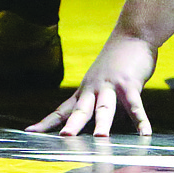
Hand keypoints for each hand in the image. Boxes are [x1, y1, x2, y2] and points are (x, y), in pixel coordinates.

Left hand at [26, 33, 156, 136]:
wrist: (133, 33)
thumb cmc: (118, 60)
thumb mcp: (104, 83)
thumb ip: (105, 104)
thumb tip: (110, 124)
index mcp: (85, 90)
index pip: (62, 110)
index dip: (47, 122)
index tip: (29, 133)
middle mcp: (94, 89)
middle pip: (81, 110)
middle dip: (72, 125)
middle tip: (64, 139)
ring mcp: (112, 86)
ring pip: (105, 107)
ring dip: (103, 122)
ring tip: (100, 138)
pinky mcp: (130, 84)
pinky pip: (135, 105)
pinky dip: (140, 120)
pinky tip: (144, 133)